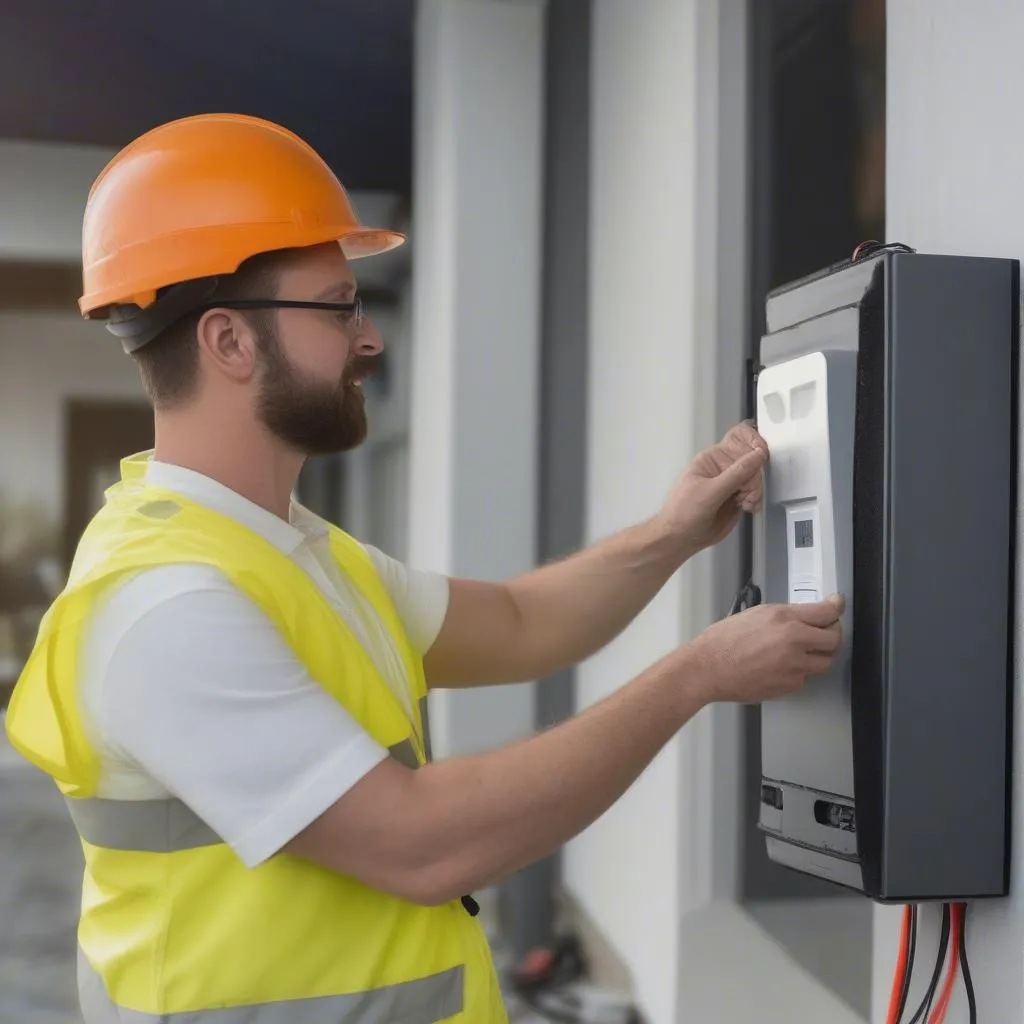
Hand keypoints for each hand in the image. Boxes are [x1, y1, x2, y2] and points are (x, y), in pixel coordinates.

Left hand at [656, 422, 768, 556]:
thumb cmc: (683, 513)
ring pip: (755, 477)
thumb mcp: (710, 492)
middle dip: (754, 477)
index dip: (754, 442)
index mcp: (713, 458)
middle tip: (745, 493)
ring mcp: (731, 483)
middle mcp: (723, 467)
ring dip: (754, 491)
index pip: (739, 437)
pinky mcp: (737, 497)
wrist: (680, 539)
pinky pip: (754, 492)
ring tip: (743, 503)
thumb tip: (758, 455)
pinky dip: (755, 500)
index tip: (762, 455)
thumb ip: (736, 474)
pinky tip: (746, 507)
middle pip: (752, 460)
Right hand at [688, 595, 844, 703]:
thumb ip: (786, 615)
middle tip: (825, 630)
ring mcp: (794, 667)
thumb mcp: (756, 614)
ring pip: (824, 662)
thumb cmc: (723, 641)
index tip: (836, 605)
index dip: (836, 607)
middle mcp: (794, 642)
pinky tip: (781, 665)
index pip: (827, 612)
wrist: (708, 668)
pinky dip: (799, 670)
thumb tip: (807, 615)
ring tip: (801, 651)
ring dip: (818, 655)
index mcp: (784, 619)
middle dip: (832, 633)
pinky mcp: (789, 685)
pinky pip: (806, 677)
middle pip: (834, 639)